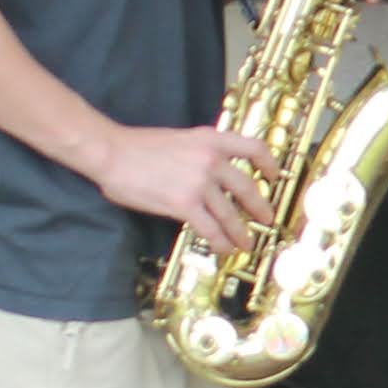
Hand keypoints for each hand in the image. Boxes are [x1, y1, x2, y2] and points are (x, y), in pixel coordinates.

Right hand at [95, 123, 276, 254]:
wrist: (112, 153)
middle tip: (266, 219)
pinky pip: (211, 229)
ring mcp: (199, 183)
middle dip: (260, 208)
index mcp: (211, 139)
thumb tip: (215, 174)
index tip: (274, 176)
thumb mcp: (181, 139)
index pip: (254, 147)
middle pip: (248, 188)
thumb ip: (202, 153)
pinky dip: (220, 242)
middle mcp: (211, 159)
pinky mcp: (184, 204)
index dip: (269, 164)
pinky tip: (222, 248)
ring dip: (241, 233)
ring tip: (246, 243)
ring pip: (230, 214)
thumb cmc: (138, 146)